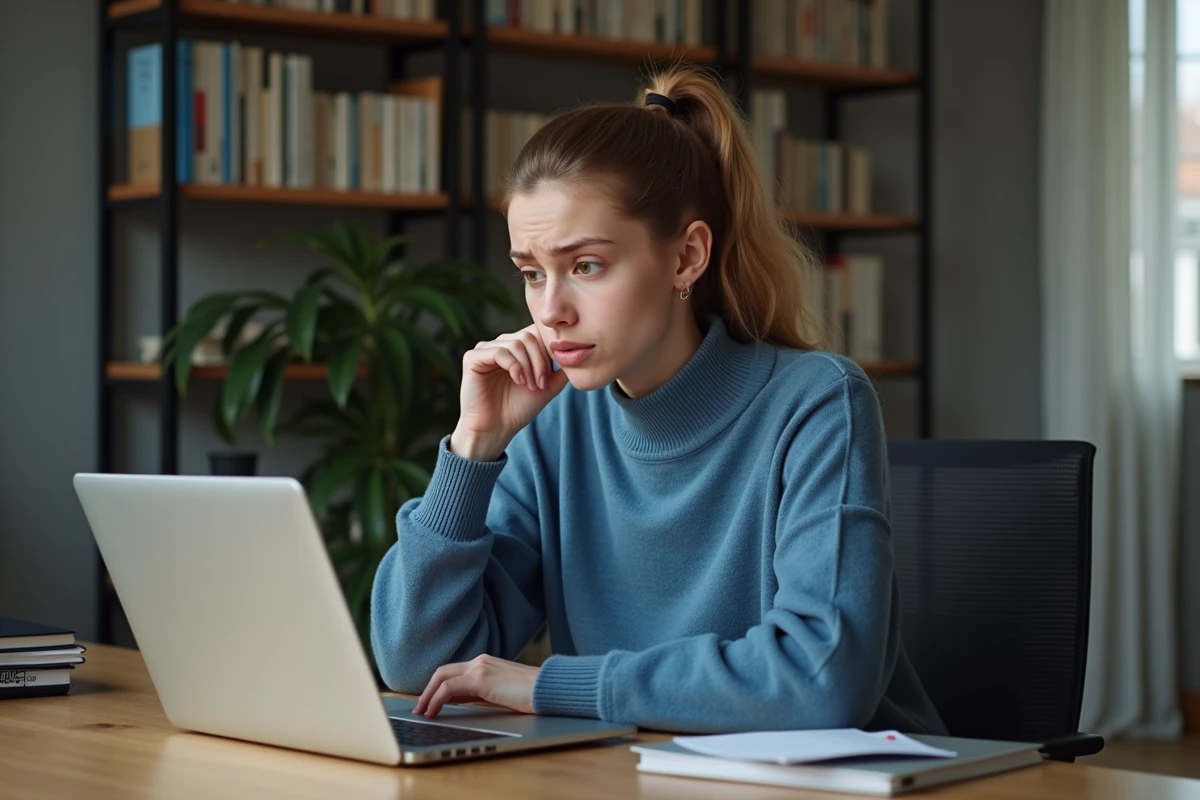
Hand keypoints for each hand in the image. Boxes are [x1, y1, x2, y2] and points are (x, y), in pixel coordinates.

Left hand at [412, 654, 539, 717]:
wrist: (550, 689)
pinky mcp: (481, 679)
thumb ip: (484, 691)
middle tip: (420, 707)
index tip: (430, 702)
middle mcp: (481, 661)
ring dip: (428, 696)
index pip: (455, 672)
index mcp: (487, 663)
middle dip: (428, 689)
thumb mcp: (503, 691)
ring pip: (442, 677)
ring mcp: (480, 667)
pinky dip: (436, 700)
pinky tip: (433, 712)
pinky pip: (448, 688)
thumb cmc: (533, 693)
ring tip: (422, 712)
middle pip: (443, 671)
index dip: (438, 687)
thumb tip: (464, 701)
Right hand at [451, 324, 569, 460]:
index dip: (548, 349)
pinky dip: (514, 366)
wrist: (496, 429)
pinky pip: (499, 351)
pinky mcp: (473, 358)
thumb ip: (561, 370)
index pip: (537, 332)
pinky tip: (518, 380)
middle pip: (529, 336)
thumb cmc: (518, 409)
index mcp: (517, 348)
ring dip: (528, 366)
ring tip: (530, 385)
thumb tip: (576, 354)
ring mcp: (486, 349)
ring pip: (516, 343)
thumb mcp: (547, 387)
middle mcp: (501, 344)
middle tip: (541, 383)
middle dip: (540, 360)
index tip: (551, 374)